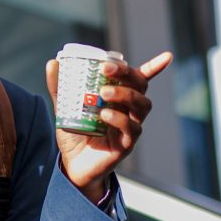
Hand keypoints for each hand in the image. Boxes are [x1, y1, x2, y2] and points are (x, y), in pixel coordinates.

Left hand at [46, 52, 173, 203]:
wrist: (72, 165)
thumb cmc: (74, 134)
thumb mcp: (64, 108)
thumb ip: (60, 87)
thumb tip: (52, 63)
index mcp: (119, 98)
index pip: (140, 79)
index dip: (155, 67)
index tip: (167, 55)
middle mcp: (129, 110)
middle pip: (141, 86)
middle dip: (127, 73)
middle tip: (106, 69)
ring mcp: (130, 127)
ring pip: (142, 105)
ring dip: (125, 94)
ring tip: (104, 93)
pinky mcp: (127, 144)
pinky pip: (132, 129)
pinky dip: (119, 118)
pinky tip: (104, 115)